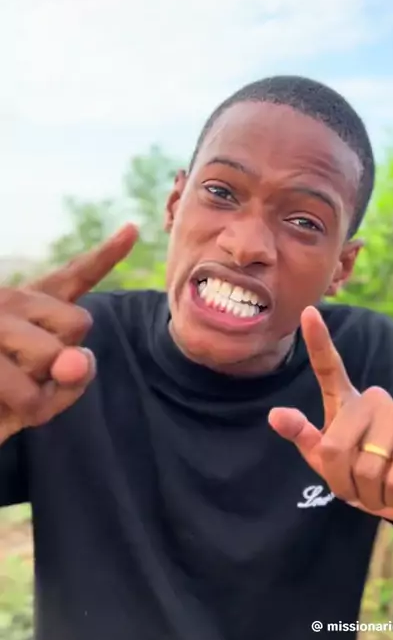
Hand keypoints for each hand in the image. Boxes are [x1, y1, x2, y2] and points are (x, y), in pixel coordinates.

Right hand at [0, 223, 137, 444]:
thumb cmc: (1, 403)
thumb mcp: (45, 392)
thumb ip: (73, 376)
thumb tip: (78, 360)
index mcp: (26, 305)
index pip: (72, 276)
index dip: (105, 255)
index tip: (133, 230)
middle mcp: (8, 302)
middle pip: (78, 321)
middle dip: (67, 358)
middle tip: (31, 376)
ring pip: (55, 354)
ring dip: (44, 391)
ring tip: (12, 394)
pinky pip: (30, 390)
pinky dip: (28, 409)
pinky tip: (3, 404)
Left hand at [268, 306, 392, 528]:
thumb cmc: (365, 478)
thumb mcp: (328, 462)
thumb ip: (305, 438)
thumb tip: (276, 415)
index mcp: (347, 402)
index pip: (329, 368)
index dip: (318, 341)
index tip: (307, 312)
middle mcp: (375, 399)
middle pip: (336, 446)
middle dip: (342, 480)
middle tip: (356, 487)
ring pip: (367, 465)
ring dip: (367, 492)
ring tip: (379, 487)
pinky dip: (391, 496)